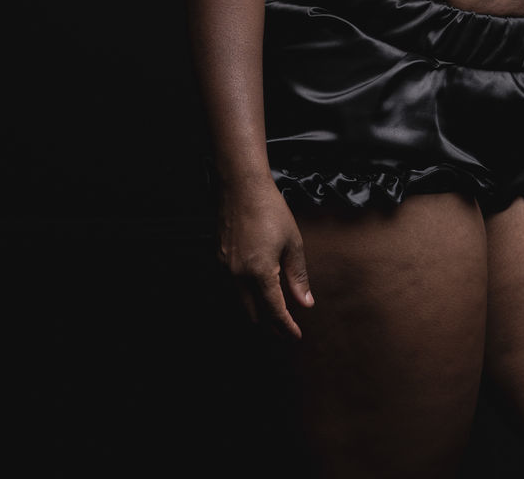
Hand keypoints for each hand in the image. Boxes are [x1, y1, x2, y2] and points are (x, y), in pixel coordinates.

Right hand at [216, 182, 315, 338]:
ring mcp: (225, 269)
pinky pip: (231, 289)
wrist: (241, 186)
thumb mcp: (293, 243)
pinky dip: (245, 297)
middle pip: (253, 315)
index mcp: (260, 272)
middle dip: (270, 326)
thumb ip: (298, 276)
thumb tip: (305, 303)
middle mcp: (238, 275)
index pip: (274, 311)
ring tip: (274, 314)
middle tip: (286, 329)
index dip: (286, 327)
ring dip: (256, 313)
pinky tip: (256, 293)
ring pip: (240, 304)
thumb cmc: (270, 210)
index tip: (295, 336)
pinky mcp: (218, 260)